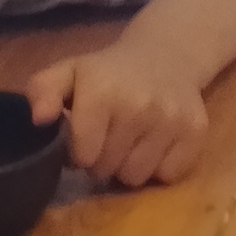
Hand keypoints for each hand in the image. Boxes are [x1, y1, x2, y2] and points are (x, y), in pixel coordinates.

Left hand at [27, 34, 212, 189]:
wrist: (167, 57)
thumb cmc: (109, 72)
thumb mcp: (69, 72)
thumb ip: (43, 91)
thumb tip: (39, 119)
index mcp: (103, 92)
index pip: (82, 155)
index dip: (78, 152)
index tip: (84, 137)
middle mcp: (139, 106)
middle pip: (107, 170)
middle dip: (102, 160)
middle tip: (108, 138)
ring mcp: (171, 120)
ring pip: (136, 178)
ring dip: (129, 166)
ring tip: (131, 142)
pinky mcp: (196, 133)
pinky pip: (168, 176)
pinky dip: (159, 167)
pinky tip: (155, 143)